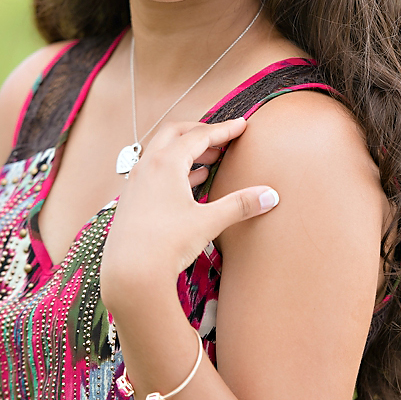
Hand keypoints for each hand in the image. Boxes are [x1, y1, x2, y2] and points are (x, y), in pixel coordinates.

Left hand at [100, 117, 279, 314]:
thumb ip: (240, 205)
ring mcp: (135, 183)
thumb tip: (270, 195)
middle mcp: (146, 167)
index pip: (198, 136)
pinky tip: (190, 183)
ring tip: (211, 159)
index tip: (241, 125)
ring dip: (186, 151)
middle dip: (200, 132)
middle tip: (223, 138)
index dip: (223, 130)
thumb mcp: (209, 222)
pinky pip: (154, 171)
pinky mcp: (132, 200)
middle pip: (174, 134)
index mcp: (165, 163)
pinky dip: (175, 169)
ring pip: (162, 153)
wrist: (130, 274)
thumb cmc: (166, 244)